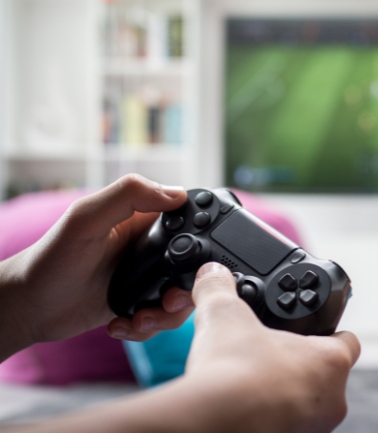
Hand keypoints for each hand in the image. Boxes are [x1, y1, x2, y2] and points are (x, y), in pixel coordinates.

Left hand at [0, 174, 192, 359]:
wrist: (30, 308)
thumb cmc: (49, 259)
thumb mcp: (85, 218)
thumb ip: (128, 196)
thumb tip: (176, 194)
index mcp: (144, 218)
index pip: (192, 219)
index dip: (203, 238)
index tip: (193, 261)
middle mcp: (151, 246)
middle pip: (197, 264)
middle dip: (187, 290)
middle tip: (167, 301)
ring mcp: (149, 276)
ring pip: (184, 296)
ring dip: (167, 315)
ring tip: (139, 319)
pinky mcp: (142, 303)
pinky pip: (165, 319)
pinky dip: (150, 328)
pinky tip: (123, 325)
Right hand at [180, 262, 359, 431]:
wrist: (213, 424)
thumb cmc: (233, 373)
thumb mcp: (224, 316)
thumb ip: (220, 290)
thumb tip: (211, 273)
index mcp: (331, 361)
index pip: (348, 341)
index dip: (329, 330)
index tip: (310, 328)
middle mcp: (332, 399)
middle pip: (326, 374)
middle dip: (301, 364)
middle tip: (273, 354)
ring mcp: (314, 428)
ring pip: (309, 403)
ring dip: (288, 392)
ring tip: (255, 380)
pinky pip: (289, 424)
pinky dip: (273, 415)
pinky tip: (248, 405)